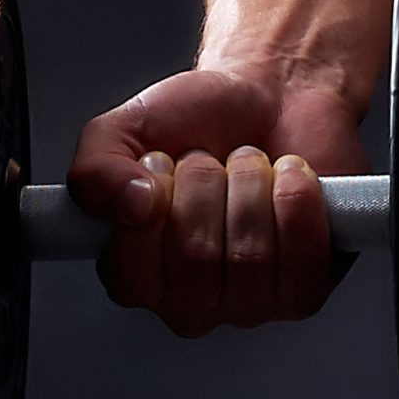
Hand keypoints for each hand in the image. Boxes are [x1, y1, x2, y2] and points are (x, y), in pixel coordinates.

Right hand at [66, 66, 366, 336]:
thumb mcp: (124, 130)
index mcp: (138, 271)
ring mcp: (249, 302)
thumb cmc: (199, 121)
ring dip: (250, 184)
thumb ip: (95, 171)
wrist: (270, 96)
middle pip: (196, 261)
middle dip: (204, 184)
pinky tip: (288, 176)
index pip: (131, 276)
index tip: (160, 165)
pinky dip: (295, 198)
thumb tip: (126, 207)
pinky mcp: (304, 289)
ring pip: (249, 257)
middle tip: (208, 161)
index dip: (150, 207)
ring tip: (247, 165)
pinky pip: (301, 258)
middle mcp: (190, 300)